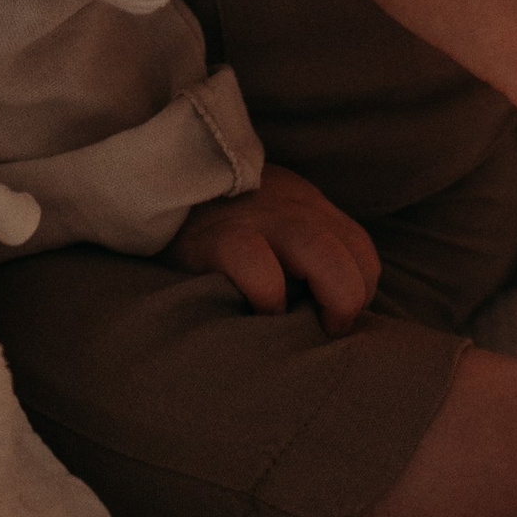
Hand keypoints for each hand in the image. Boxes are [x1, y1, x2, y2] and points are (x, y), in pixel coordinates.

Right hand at [165, 165, 380, 331]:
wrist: (155, 185)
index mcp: (309, 209)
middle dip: (350, 301)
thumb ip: (299, 250)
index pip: (362, 252)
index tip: (327, 318)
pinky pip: (261, 269)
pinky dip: (268, 299)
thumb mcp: (268, 224)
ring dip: (328, 301)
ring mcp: (261, 221)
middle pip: (357, 256)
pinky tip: (255, 314)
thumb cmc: (215, 224)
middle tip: (321, 330)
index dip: (356, 291)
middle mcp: (295, 211)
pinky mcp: (221, 239)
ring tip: (299, 329)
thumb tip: (323, 309)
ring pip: (324, 256)